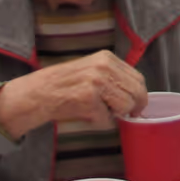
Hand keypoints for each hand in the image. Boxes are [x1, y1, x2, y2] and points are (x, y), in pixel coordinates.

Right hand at [0, 52, 147, 138]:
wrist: (39, 93)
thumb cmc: (65, 85)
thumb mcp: (91, 70)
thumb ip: (113, 77)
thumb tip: (136, 95)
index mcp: (107, 58)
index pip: (137, 77)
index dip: (139, 94)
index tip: (136, 104)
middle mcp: (104, 66)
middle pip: (136, 92)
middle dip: (133, 107)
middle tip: (126, 114)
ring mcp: (97, 81)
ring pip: (125, 106)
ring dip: (116, 115)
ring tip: (99, 111)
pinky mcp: (89, 98)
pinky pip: (107, 119)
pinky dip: (100, 122)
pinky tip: (86, 115)